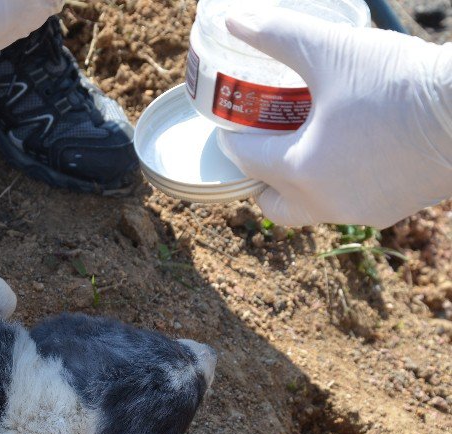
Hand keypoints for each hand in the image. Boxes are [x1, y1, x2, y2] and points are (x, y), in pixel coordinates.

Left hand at [216, 8, 451, 227]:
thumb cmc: (400, 81)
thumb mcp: (331, 51)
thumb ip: (278, 36)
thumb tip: (235, 21)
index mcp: (299, 171)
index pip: (244, 159)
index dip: (235, 135)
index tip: (237, 117)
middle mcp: (323, 203)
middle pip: (270, 200)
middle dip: (260, 174)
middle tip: (266, 138)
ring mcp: (358, 212)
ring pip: (309, 205)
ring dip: (298, 180)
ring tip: (306, 138)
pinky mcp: (390, 210)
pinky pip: (346, 203)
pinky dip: (335, 183)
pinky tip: (348, 148)